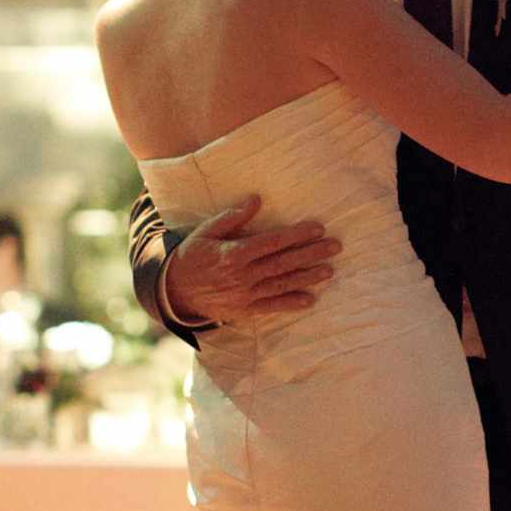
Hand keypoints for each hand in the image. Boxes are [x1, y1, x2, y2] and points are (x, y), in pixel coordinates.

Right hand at [165, 196, 340, 324]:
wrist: (175, 291)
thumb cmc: (193, 256)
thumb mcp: (206, 231)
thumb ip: (232, 217)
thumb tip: (256, 200)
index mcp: (234, 253)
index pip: (272, 242)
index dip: (296, 235)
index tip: (317, 228)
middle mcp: (242, 275)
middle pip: (283, 263)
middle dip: (310, 254)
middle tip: (335, 247)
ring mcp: (245, 294)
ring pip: (281, 284)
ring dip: (307, 278)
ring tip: (329, 271)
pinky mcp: (245, 310)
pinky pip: (271, 307)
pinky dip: (290, 304)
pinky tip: (310, 300)